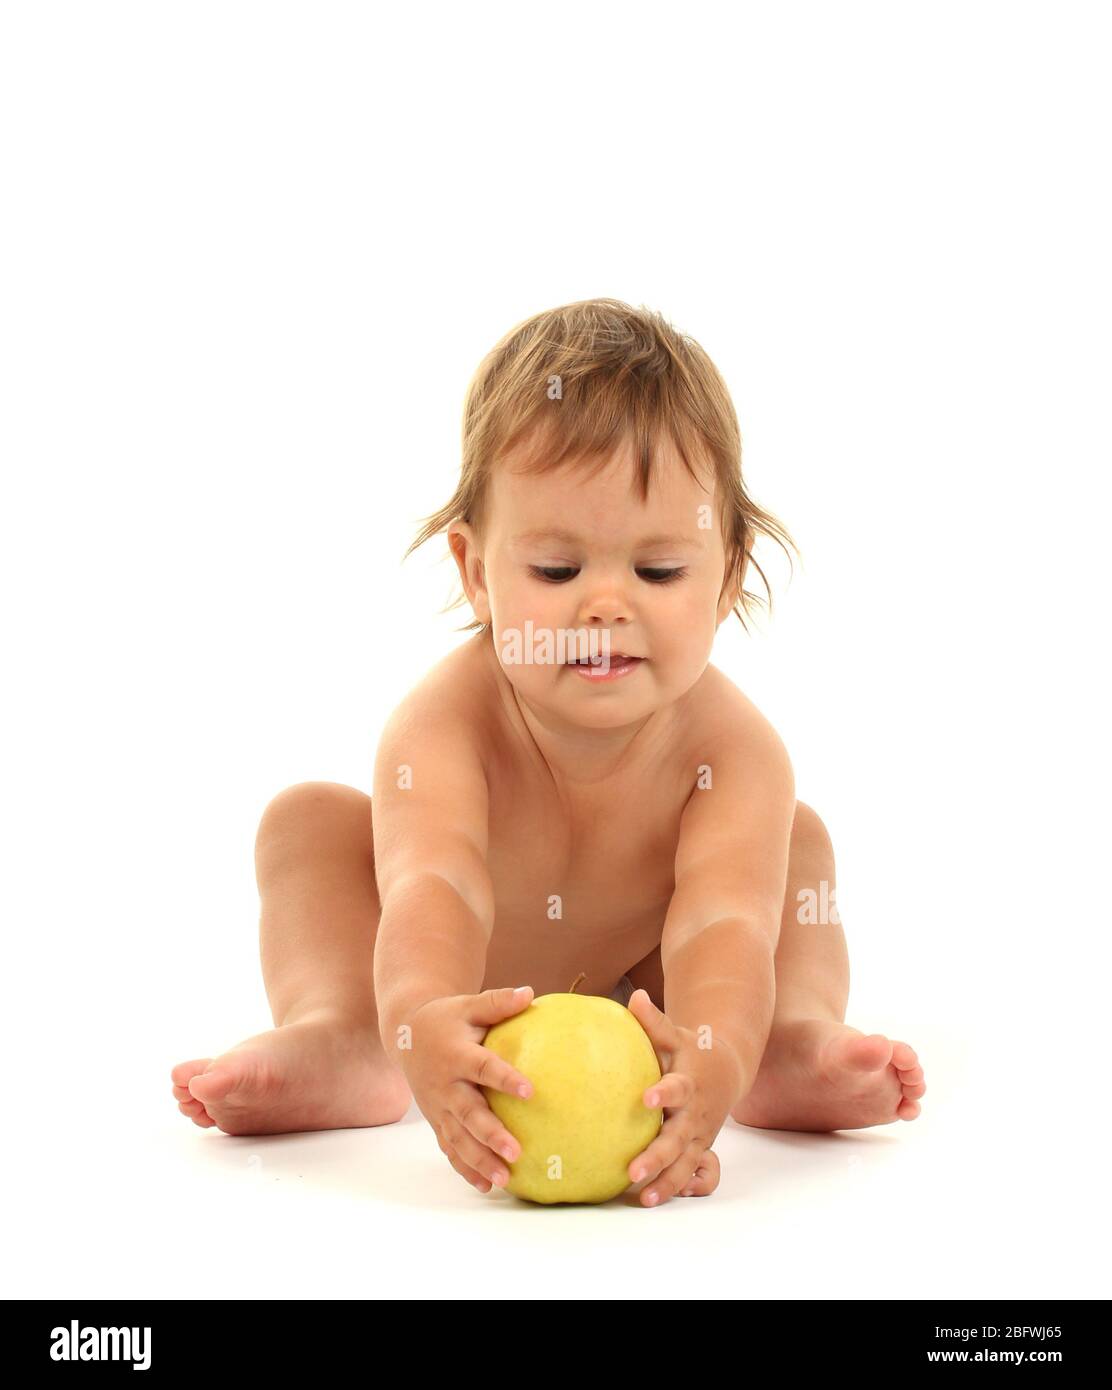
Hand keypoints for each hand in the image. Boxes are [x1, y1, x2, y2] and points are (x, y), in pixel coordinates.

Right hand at [398, 985, 535, 1193]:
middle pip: (468, 1113)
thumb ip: (497, 1002)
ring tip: (504, 1179)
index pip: (482, 1067)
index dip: (504, 1079)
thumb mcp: (468, 1005)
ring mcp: (439, 1107)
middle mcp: (445, 1085)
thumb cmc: (447, 1018)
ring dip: (480, 1160)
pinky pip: (449, 1148)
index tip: (530, 1091)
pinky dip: (465, 1168)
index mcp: (455, 1054)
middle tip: (516, 1151)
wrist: (406, 1034)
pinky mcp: (436, 1120)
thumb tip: (530, 992)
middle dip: (490, 1135)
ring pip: (458, 1138)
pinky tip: (486, 1186)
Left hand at [625, 989, 741, 1206]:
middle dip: (657, 1155)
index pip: (677, 1088)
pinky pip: (692, 1173)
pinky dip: (679, 1187)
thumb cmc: (690, 1050)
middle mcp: (695, 1113)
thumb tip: (633, 997)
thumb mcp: (675, 1034)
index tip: (647, 1099)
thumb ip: (654, 1021)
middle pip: (677, 1138)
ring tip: (645, 1198)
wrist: (726, 1069)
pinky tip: (655, 1200)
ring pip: (685, 1163)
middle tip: (634, 1169)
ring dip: (667, 1181)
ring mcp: (698, 1134)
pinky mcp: (699, 1149)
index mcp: (688, 1083)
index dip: (664, 1094)